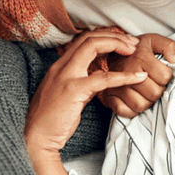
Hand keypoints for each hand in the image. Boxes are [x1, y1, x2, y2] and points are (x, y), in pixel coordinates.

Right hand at [25, 30, 146, 174]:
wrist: (36, 138)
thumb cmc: (51, 119)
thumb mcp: (67, 94)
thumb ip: (83, 81)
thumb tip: (101, 75)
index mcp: (59, 66)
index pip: (82, 40)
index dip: (104, 37)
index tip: (122, 42)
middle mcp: (61, 66)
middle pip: (89, 37)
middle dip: (113, 36)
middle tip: (133, 43)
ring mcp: (66, 76)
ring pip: (93, 47)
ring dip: (117, 45)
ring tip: (135, 50)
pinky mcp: (73, 90)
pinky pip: (103, 78)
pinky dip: (124, 76)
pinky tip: (138, 77)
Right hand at [105, 33, 174, 116]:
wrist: (116, 52)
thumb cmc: (138, 50)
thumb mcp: (154, 41)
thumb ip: (169, 46)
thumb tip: (174, 61)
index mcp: (140, 57)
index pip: (165, 77)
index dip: (167, 77)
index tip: (162, 73)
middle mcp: (128, 72)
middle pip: (154, 94)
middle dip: (159, 90)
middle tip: (155, 84)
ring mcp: (118, 86)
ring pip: (141, 105)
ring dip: (148, 102)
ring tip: (147, 92)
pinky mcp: (111, 97)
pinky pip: (125, 111)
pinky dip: (133, 110)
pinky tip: (137, 99)